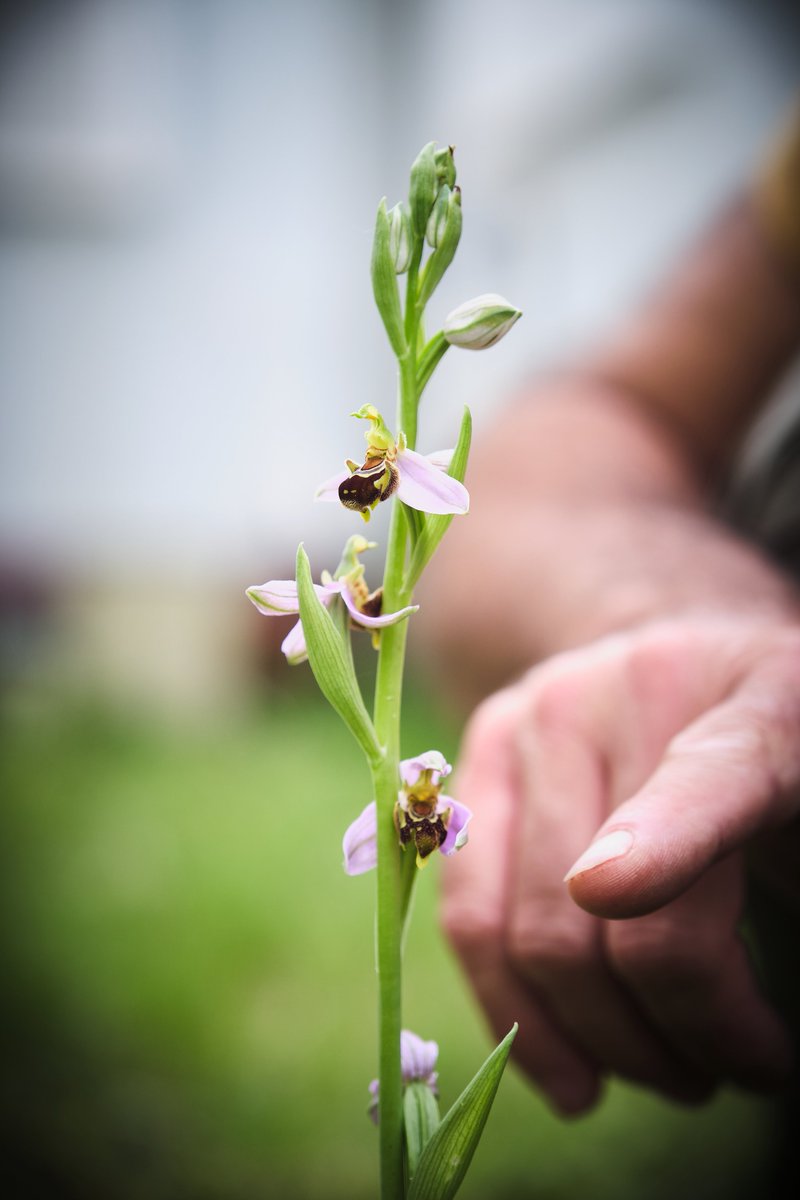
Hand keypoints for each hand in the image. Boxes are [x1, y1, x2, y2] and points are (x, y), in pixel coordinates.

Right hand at [441, 616, 798, 1113]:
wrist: (672, 649)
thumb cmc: (778, 750)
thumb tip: (765, 1044)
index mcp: (761, 700)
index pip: (712, 775)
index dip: (659, 837)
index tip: (611, 896)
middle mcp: (631, 692)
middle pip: (615, 915)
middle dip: (679, 1033)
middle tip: (724, 1073)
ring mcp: (539, 718)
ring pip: (535, 934)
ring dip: (603, 1040)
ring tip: (665, 1069)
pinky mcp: (480, 753)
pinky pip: (470, 915)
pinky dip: (516, 1013)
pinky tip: (569, 1067)